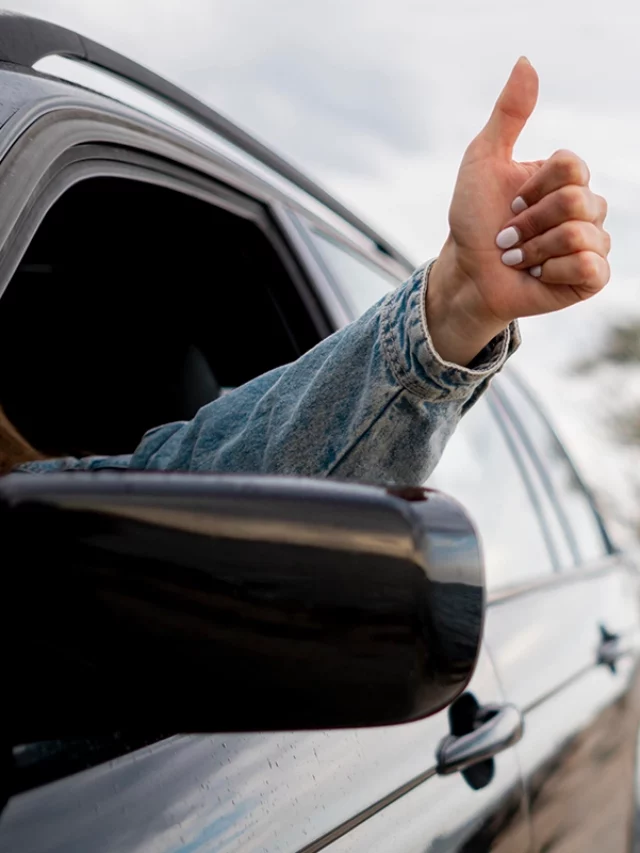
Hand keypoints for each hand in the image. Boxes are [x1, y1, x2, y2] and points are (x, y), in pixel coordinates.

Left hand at [427, 57, 609, 365]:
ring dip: (534, 249)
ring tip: (518, 258)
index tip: (510, 203)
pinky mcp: (590, 277)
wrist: (467, 273)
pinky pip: (589, 266)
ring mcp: (591, 242)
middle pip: (577, 200)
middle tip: (508, 237)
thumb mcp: (483, 160)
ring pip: (579, 235)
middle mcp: (585, 208)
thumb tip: (526, 61)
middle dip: (529, 222)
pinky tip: (538, 275)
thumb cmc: (473, 220)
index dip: (534, 187)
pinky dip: (553, 271)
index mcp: (566, 179)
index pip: (571, 166)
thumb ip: (508, 113)